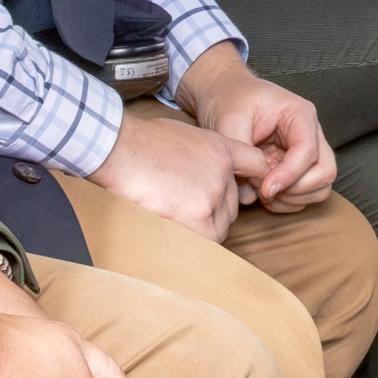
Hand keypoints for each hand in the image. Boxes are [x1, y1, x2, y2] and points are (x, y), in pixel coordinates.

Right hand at [89, 101, 241, 238]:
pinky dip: (194, 242)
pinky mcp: (199, 217)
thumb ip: (201, 156)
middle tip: (185, 209)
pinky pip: (208, 241)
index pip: (256, 164)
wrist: (121, 150)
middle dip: (214, 210)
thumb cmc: (140, 143)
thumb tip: (198, 174)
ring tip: (174, 218)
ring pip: (221, 225)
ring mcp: (213, 195)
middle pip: (232, 204)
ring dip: (202, 228)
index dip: (250, 178)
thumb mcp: (182, 136)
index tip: (239, 189)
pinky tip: (174, 231)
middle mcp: (223, 172)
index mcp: (221, 148)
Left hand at [184, 51, 334, 210]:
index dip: (289, 175)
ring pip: (320, 186)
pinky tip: (263, 193)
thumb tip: (251, 194)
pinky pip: (305, 194)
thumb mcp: (229, 121)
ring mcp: (305, 152)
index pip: (308, 152)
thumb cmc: (230, 101)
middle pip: (325, 172)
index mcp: (300, 115)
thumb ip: (242, 156)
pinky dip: (287, 202)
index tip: (265, 189)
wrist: (224, 95)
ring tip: (262, 191)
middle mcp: (310, 133)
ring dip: (293, 198)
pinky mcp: (296, 167)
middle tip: (265, 190)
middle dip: (297, 189)